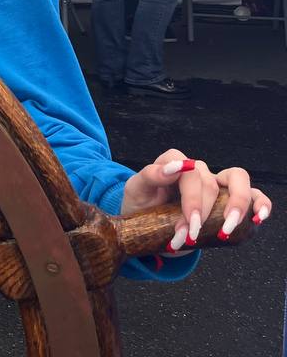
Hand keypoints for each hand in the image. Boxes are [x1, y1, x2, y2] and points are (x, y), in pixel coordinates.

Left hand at [120, 150, 270, 252]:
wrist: (145, 223)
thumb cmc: (141, 203)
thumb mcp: (136, 189)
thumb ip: (151, 175)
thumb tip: (175, 167)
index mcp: (173, 162)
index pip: (189, 171)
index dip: (192, 198)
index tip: (189, 221)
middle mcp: (197, 169)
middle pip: (210, 182)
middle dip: (204, 211)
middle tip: (193, 235)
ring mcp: (215, 183)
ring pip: (237, 179)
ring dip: (237, 205)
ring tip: (227, 228)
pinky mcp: (228, 200)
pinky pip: (253, 194)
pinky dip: (260, 203)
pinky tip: (258, 217)